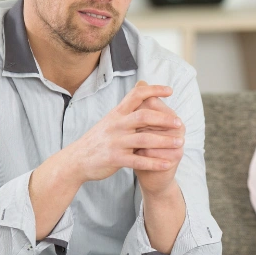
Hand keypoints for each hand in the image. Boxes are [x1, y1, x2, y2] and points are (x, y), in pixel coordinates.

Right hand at [65, 81, 179, 184]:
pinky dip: (154, 162)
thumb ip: (127, 110)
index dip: (154, 90)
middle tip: (179, 123)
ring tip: (180, 142)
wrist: (76, 160)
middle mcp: (116, 125)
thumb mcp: (110, 121)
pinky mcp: (115, 159)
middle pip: (144, 116)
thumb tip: (142, 91)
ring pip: (144, 139)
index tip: (170, 90)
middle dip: (164, 119)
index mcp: (117, 113)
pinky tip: (167, 164)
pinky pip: (138, 160)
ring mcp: (115, 142)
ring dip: (164, 141)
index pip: (136, 95)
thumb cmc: (98, 139)